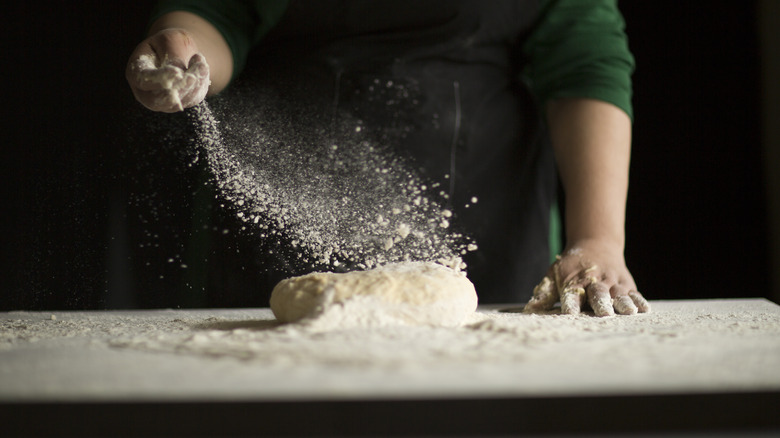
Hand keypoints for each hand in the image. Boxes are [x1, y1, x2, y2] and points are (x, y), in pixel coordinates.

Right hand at [126, 29, 209, 111]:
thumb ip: (172, 56)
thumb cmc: (170, 43)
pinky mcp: (179, 103)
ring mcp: (161, 101)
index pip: (144, 80)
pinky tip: (202, 70)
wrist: (180, 51)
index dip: (160, 78)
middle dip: (179, 88)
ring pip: (177, 102)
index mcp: (136, 71)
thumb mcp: (169, 41)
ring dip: (193, 86)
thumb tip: (180, 75)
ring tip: (201, 65)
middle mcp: (145, 91)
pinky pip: (190, 101)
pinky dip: (200, 87)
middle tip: (193, 76)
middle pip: (158, 99)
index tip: (177, 72)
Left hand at [524, 240, 649, 315]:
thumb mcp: (554, 275)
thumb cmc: (571, 267)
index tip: (570, 312)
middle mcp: (595, 282)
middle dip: (601, 303)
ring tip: (628, 312)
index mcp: (575, 282)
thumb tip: (530, 309)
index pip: (572, 294)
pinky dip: (639, 301)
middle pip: (598, 293)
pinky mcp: (627, 284)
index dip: (571, 304)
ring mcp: (613, 283)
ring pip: (618, 293)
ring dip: (623, 303)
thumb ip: (544, 293)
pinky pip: (634, 293)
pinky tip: (644, 310)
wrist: (596, 244)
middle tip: (604, 313)